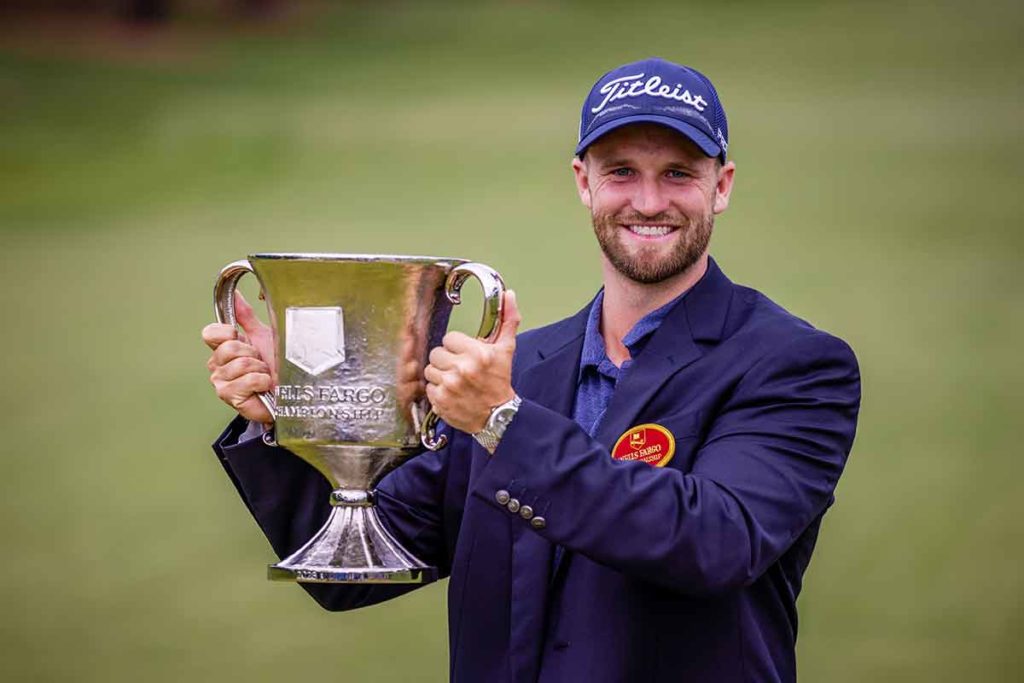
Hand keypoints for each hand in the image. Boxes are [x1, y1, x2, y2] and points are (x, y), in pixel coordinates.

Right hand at [202, 291, 276, 423]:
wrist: (288, 391)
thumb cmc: (276, 366)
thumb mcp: (262, 336)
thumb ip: (246, 316)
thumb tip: (235, 294)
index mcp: (223, 348)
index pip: (210, 333)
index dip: (227, 332)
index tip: (242, 337)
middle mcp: (217, 365)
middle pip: (228, 347)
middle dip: (252, 353)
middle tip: (261, 361)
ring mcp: (221, 382)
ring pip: (240, 363)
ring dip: (260, 369)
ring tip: (264, 375)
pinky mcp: (229, 396)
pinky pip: (246, 380)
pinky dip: (261, 381)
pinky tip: (264, 386)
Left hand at [424, 290, 520, 433]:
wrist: (499, 416)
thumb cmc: (500, 381)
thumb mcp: (506, 350)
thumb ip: (507, 320)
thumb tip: (509, 295)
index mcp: (477, 353)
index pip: (449, 338)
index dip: (456, 346)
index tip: (465, 354)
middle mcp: (462, 369)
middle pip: (436, 353)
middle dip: (446, 360)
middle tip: (459, 368)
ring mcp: (450, 386)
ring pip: (430, 370)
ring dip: (440, 375)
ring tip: (454, 381)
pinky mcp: (441, 401)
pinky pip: (428, 388)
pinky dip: (438, 391)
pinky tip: (451, 393)